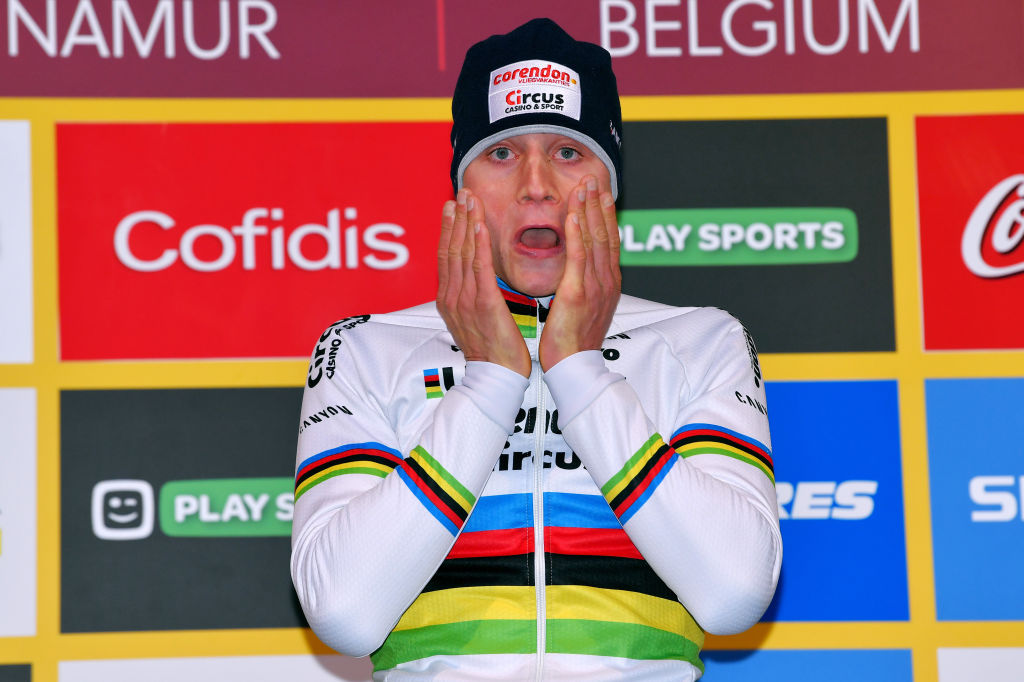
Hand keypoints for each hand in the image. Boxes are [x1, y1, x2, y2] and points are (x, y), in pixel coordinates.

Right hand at [437, 189, 531, 377]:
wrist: (497, 376)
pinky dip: (478, 244)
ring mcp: (465, 300)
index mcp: (449, 300)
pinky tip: (480, 225)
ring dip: (466, 223)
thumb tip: (471, 277)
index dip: (448, 229)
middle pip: (451, 249)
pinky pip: (479, 268)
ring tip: (469, 199)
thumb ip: (470, 294)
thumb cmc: (492, 350)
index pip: (446, 257)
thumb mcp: (474, 318)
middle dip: (455, 218)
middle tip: (460, 193)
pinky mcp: (483, 304)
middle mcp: (452, 297)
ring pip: (462, 253)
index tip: (452, 206)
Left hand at [538, 176, 620, 371]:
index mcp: (607, 283)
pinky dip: (578, 232)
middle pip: (605, 234)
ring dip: (589, 209)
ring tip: (585, 186)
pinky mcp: (578, 293)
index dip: (605, 214)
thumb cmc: (573, 341)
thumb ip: (585, 283)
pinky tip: (575, 214)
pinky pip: (579, 257)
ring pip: (595, 240)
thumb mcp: (584, 306)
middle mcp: (606, 281)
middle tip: (594, 178)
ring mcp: (595, 286)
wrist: (574, 366)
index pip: (608, 241)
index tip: (600, 191)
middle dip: (599, 204)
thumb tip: (581, 269)